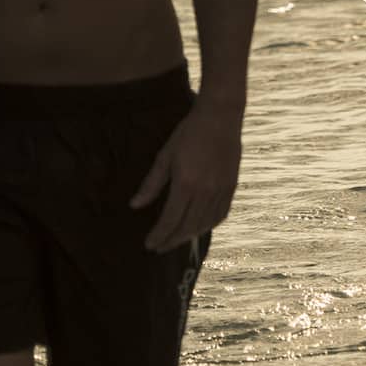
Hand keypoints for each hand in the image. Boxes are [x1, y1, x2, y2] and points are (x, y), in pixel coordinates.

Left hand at [130, 101, 242, 251]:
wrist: (220, 118)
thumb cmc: (188, 133)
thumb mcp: (165, 156)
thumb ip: (151, 184)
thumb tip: (134, 206)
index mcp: (185, 184)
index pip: (170, 219)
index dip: (159, 235)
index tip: (149, 245)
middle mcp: (205, 192)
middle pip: (187, 227)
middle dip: (171, 240)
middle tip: (159, 248)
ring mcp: (221, 191)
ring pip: (204, 224)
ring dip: (189, 236)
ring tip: (175, 240)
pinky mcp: (231, 188)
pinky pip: (220, 215)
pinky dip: (208, 226)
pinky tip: (198, 228)